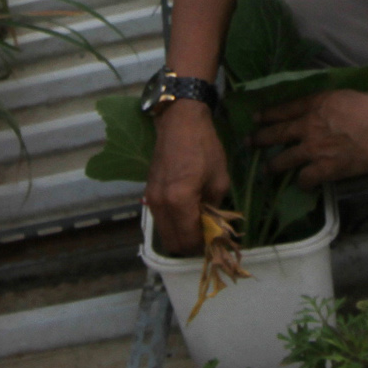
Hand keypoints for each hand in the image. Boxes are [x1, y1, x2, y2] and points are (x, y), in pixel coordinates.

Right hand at [145, 100, 229, 256]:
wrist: (180, 122)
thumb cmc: (204, 147)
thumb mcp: (220, 179)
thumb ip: (214, 208)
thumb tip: (212, 226)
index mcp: (179, 201)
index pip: (188, 239)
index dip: (203, 245)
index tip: (215, 241)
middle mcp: (160, 204)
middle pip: (172, 242)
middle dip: (190, 244)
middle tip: (206, 235)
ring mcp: (150, 199)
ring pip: (164, 232)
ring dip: (180, 234)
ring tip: (197, 222)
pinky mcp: (147, 193)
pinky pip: (160, 218)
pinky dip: (172, 222)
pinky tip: (187, 211)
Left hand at [255, 90, 367, 185]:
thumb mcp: (344, 95)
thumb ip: (329, 103)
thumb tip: (329, 108)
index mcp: (314, 104)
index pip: (284, 109)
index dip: (268, 114)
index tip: (256, 117)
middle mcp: (307, 126)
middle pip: (277, 133)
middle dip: (260, 138)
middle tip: (248, 142)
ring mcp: (312, 149)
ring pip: (284, 159)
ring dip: (273, 166)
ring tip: (265, 170)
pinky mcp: (322, 169)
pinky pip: (305, 179)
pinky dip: (303, 183)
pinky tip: (303, 186)